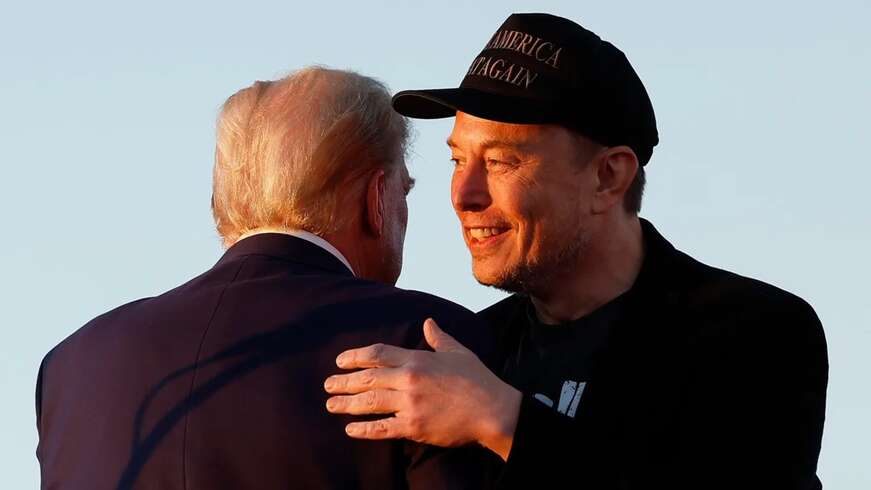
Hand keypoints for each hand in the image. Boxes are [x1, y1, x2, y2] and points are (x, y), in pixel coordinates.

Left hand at [324, 318, 520, 459]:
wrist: (492, 410)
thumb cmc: (478, 379)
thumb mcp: (458, 352)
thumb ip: (438, 338)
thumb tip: (428, 322)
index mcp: (418, 360)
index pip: (378, 354)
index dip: (355, 357)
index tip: (340, 361)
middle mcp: (409, 380)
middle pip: (367, 379)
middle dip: (344, 382)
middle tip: (327, 385)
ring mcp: (410, 404)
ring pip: (370, 404)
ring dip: (347, 404)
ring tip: (331, 405)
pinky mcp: (414, 427)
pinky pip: (383, 428)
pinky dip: (365, 430)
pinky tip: (351, 430)